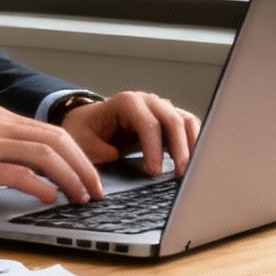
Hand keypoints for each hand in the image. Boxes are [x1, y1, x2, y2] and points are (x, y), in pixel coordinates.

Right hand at [0, 107, 102, 208]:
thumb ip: (0, 150)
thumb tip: (35, 172)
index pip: (52, 132)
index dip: (78, 155)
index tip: (91, 176)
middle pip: (57, 140)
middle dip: (84, 167)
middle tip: (96, 190)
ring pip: (45, 154)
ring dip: (70, 178)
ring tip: (81, 198)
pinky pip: (19, 173)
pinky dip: (41, 186)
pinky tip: (50, 199)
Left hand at [60, 91, 201, 176]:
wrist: (88, 123)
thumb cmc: (85, 132)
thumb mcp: (82, 142)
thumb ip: (97, 148)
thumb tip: (115, 154)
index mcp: (126, 102)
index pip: (148, 124)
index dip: (154, 148)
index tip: (155, 172)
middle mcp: (147, 101)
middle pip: (172, 120)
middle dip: (179, 148)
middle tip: (180, 174)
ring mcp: (159, 108)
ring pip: (185, 121)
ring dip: (191, 145)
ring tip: (190, 170)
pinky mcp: (167, 120)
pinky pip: (187, 127)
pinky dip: (194, 142)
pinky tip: (193, 161)